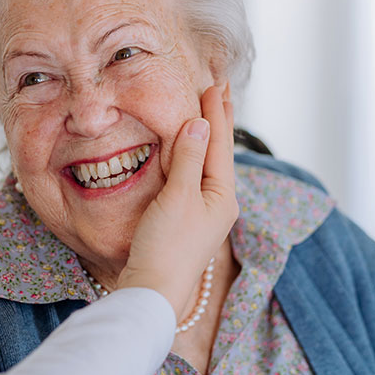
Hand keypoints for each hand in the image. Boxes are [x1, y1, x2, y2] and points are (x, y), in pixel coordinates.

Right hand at [117, 84, 237, 317]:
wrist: (152, 291)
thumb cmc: (166, 247)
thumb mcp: (179, 197)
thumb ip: (189, 159)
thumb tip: (200, 123)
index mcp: (223, 195)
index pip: (220, 143)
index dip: (216, 112)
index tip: (215, 83)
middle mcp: (218, 202)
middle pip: (218, 151)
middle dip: (217, 119)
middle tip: (219, 87)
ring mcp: (202, 211)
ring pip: (206, 162)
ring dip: (205, 134)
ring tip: (207, 110)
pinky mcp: (184, 218)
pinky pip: (192, 175)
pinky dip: (191, 154)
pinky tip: (187, 149)